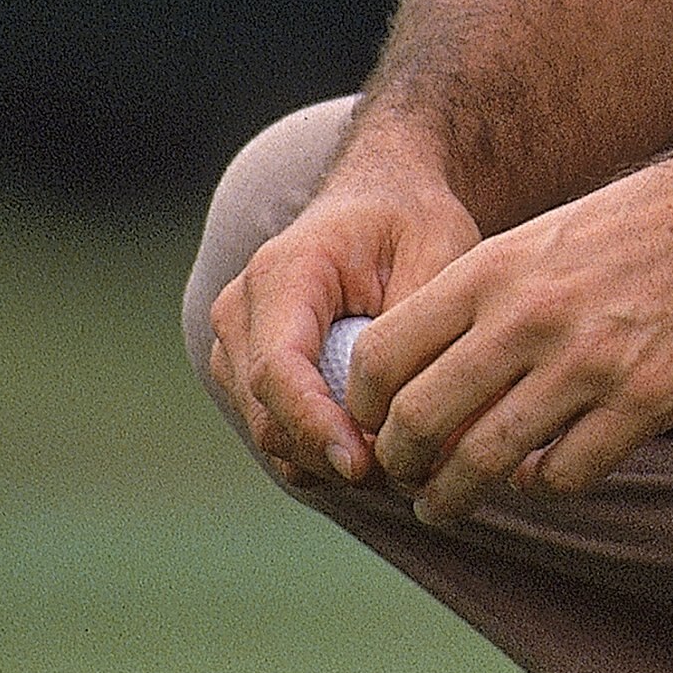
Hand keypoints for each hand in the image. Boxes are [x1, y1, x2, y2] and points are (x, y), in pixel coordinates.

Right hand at [208, 144, 483, 488]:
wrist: (380, 200)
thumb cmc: (412, 222)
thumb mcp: (435, 253)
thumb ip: (416, 327)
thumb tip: (406, 415)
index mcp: (282, 273)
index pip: (277, 370)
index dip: (316, 426)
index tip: (366, 463)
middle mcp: (242, 310)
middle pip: (268, 415)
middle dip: (332, 454)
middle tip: (407, 471)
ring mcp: (237, 344)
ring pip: (270, 434)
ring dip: (330, 460)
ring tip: (403, 459)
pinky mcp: (247, 373)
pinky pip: (278, 432)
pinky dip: (322, 452)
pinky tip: (379, 447)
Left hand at [344, 135, 672, 526]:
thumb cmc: (634, 226)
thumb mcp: (536, 239)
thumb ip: (477, 302)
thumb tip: (413, 378)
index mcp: (492, 270)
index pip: (382, 356)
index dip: (360, 405)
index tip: (369, 425)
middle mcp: (530, 317)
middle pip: (420, 419)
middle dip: (397, 464)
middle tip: (401, 478)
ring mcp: (589, 363)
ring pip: (484, 462)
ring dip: (452, 497)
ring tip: (444, 505)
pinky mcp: (645, 401)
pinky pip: (565, 475)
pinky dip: (541, 487)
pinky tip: (539, 476)